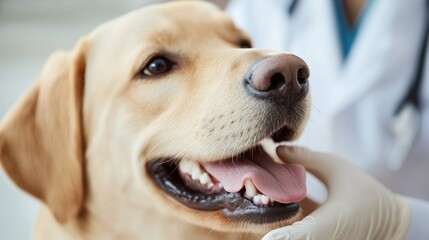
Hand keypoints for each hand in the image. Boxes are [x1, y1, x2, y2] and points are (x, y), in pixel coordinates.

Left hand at [262, 146, 409, 239]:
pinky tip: (268, 199)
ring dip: (274, 221)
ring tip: (255, 196)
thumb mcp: (337, 167)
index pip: (305, 235)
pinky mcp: (317, 239)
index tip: (268, 238)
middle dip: (269, 219)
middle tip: (252, 198)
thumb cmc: (365, 193)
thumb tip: (276, 150)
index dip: (284, 236)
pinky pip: (296, 232)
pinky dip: (283, 221)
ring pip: (290, 233)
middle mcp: (325, 238)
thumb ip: (306, 158)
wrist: (388, 221)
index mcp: (332, 223)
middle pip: (289, 235)